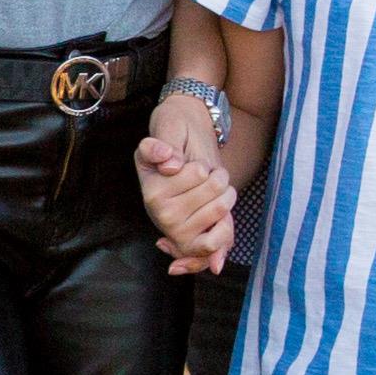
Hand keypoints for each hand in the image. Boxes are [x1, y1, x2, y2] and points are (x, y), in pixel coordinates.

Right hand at [134, 121, 238, 273]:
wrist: (186, 153)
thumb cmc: (179, 139)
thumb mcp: (167, 129)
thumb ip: (160, 144)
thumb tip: (169, 165)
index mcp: (151, 190)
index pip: (199, 172)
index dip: (203, 166)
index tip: (189, 166)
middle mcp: (159, 214)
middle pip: (215, 189)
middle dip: (218, 178)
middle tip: (205, 177)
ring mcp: (175, 232)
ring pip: (221, 208)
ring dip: (225, 195)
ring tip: (212, 191)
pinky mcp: (190, 244)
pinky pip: (214, 244)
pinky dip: (224, 231)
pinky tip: (219, 220)